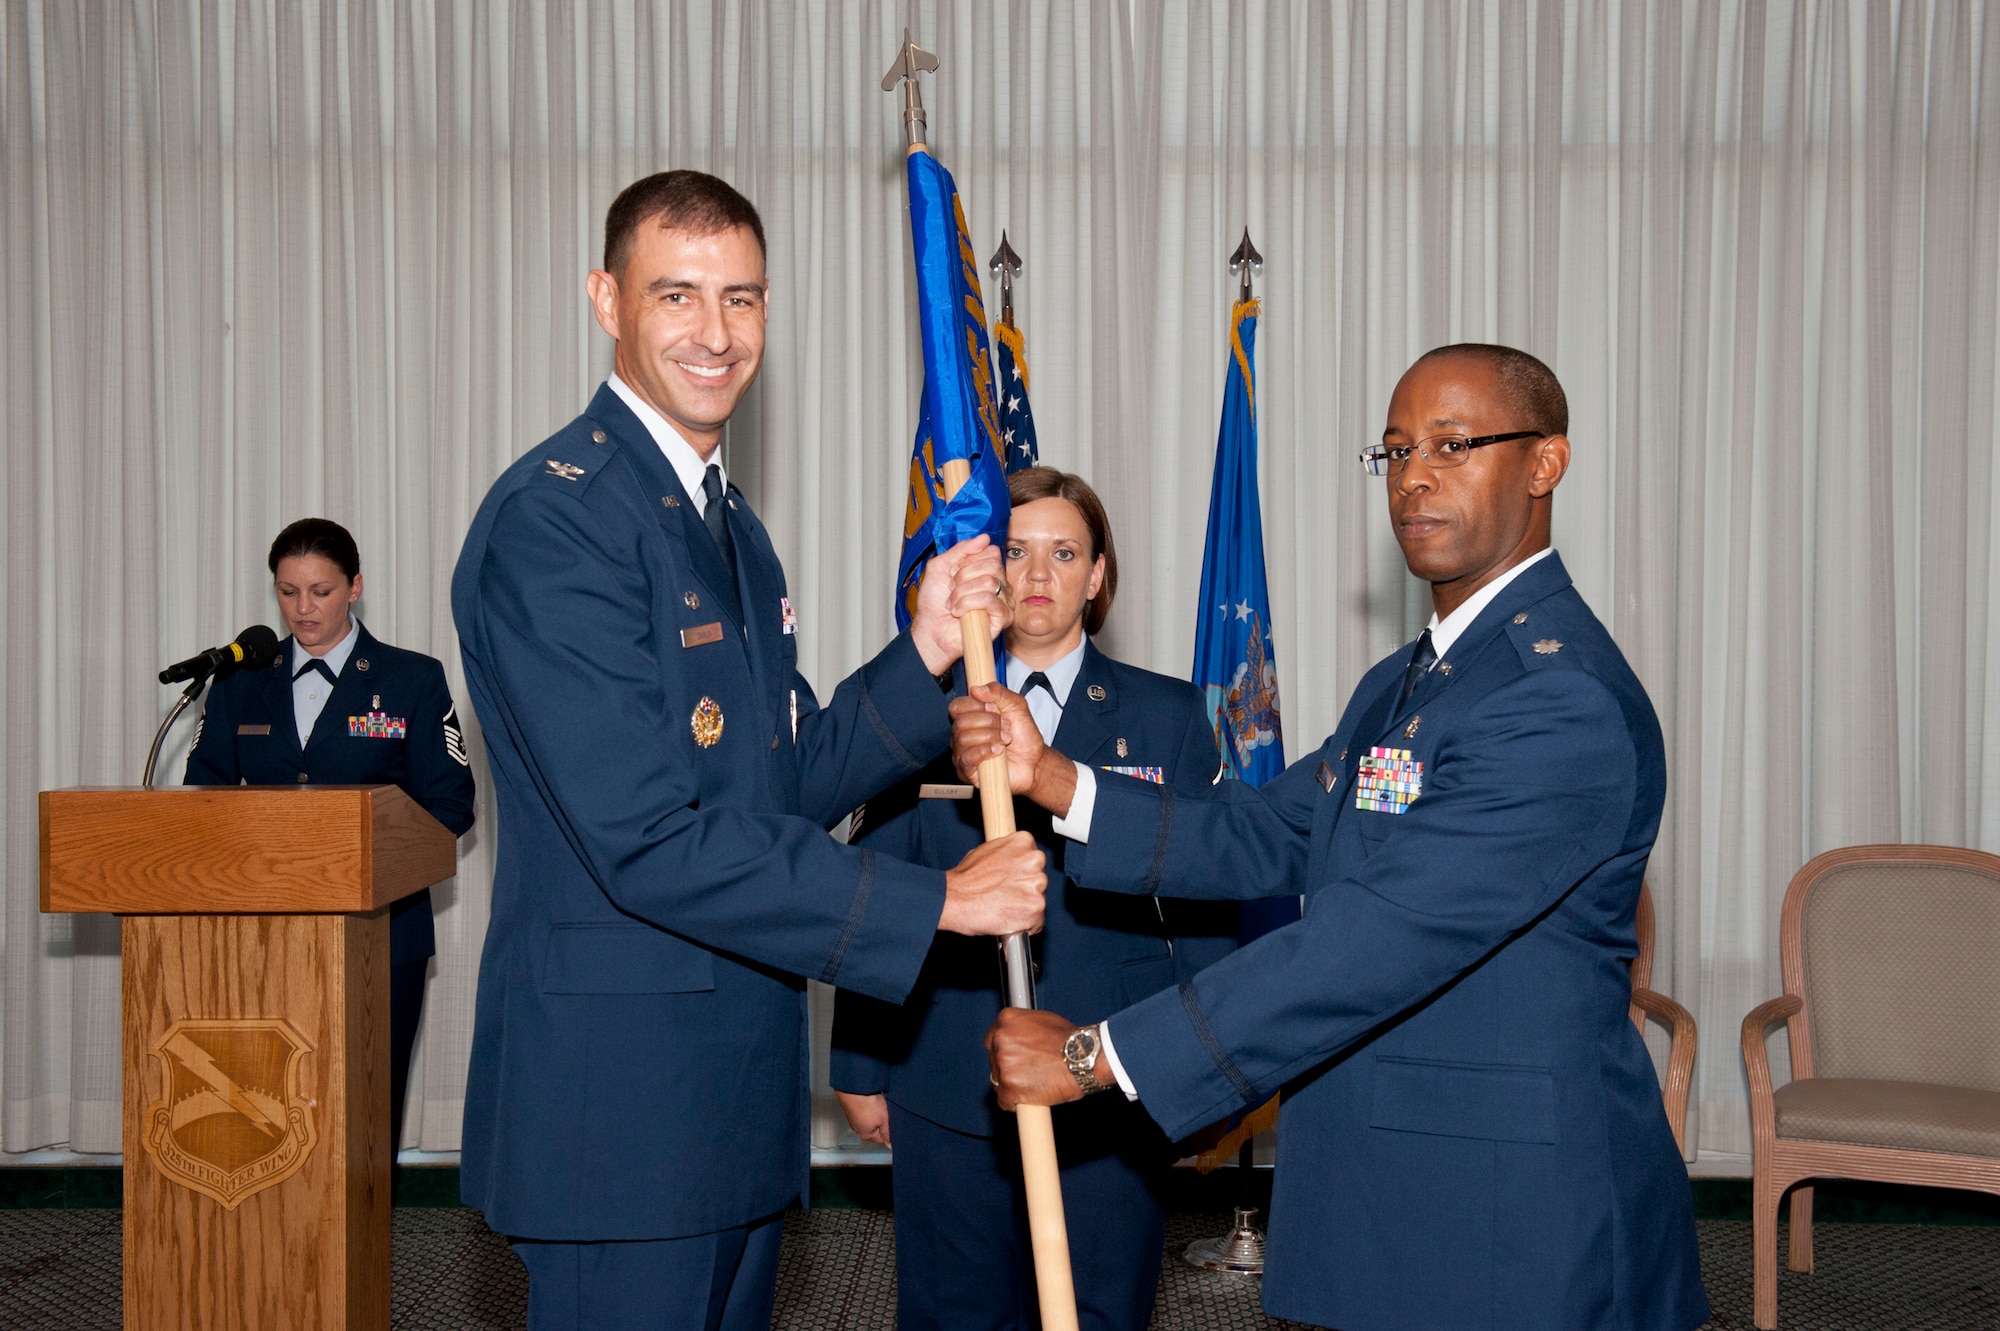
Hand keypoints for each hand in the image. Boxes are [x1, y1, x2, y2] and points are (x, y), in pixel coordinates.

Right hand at [836, 1091, 891, 1147]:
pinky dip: (869, 1106)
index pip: (882, 1138)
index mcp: (866, 1135)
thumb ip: (887, 1134)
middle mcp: (858, 1129)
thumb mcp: (884, 1120)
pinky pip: (864, 1110)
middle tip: (885, 1112)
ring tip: (878, 1104)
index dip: (889, 1130)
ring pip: (870, 1118)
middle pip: (876, 1128)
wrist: (854, 1088)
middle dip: (882, 1121)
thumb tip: (890, 1146)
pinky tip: (872, 1100)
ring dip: (875, 1112)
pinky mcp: (852, 1108)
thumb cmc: (867, 1104)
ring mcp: (854, 1118)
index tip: (891, 1121)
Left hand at [910, 536, 1010, 674]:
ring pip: (990, 582)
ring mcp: (1003, 601)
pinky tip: (960, 613)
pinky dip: (969, 604)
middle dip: (964, 577)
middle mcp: (998, 583)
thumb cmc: (935, 603)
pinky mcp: (1003, 618)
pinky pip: (991, 601)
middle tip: (952, 590)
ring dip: (963, 593)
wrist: (930, 630)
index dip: (967, 561)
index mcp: (986, 570)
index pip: (990, 552)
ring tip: (954, 604)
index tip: (952, 574)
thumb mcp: (940, 566)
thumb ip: (960, 549)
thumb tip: (984, 537)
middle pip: (992, 565)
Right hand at [940, 831, 1045, 936]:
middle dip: (1025, 891)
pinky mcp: (1036, 908)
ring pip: (1039, 901)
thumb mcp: (985, 852)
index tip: (1012, 881)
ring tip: (1004, 908)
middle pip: (1039, 880)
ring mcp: (1036, 884)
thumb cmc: (965, 879)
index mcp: (1023, 842)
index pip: (1034, 861)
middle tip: (1005, 896)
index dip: (1022, 874)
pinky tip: (1008, 920)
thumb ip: (1007, 855)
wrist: (953, 899)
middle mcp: (1034, 860)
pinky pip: (1037, 921)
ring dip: (1025, 908)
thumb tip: (1012, 862)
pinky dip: (1025, 925)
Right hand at [951, 684, 1077, 814]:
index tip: (994, 708)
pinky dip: (985, 751)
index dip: (975, 705)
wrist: (1035, 762)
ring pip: (964, 739)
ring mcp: (962, 754)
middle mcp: (962, 735)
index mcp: (970, 717)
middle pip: (960, 722)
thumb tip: (977, 689)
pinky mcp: (967, 772)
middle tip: (1006, 726)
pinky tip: (999, 750)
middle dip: (988, 722)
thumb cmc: (1024, 736)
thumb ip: (999, 692)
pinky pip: (967, 758)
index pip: (957, 706)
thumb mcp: (1017, 706)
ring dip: (990, 736)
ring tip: (1006, 739)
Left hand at [986, 1008, 1100, 1110]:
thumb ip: (1023, 1029)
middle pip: (994, 1061)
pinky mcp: (1009, 1087)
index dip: (1003, 1052)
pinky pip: (1004, 1101)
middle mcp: (1001, 1040)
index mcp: (1006, 1020)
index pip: (992, 1040)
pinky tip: (1029, 1098)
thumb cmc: (1070, 1040)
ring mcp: (1004, 1064)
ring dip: (1011, 1085)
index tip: (1012, 1059)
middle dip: (1008, 1068)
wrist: (1084, 1058)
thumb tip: (1019, 1037)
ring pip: (998, 1082)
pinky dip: (1015, 1103)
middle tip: (1028, 1072)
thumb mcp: (1043, 1021)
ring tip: (1033, 1084)